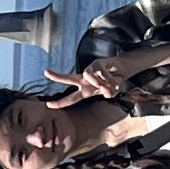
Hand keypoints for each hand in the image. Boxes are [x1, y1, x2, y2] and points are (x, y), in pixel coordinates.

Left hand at [50, 46, 169, 100]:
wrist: (123, 71)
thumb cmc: (112, 83)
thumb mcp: (109, 93)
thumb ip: (107, 94)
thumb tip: (106, 91)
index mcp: (85, 89)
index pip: (71, 98)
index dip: (61, 102)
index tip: (48, 104)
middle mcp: (85, 79)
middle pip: (69, 78)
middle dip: (58, 77)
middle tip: (46, 73)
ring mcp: (91, 70)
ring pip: (88, 76)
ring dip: (99, 83)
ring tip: (109, 87)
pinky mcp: (98, 63)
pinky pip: (101, 72)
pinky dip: (108, 79)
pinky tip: (115, 82)